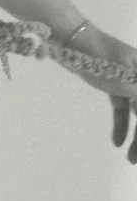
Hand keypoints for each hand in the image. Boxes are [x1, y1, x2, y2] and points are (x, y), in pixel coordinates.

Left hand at [58, 24, 136, 162]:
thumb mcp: (127, 81)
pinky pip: (123, 108)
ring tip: (130, 158)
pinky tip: (117, 142)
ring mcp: (129, 80)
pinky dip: (122, 125)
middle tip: (133, 160)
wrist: (70, 40)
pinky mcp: (114, 84)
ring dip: (136, 137)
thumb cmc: (100, 58)